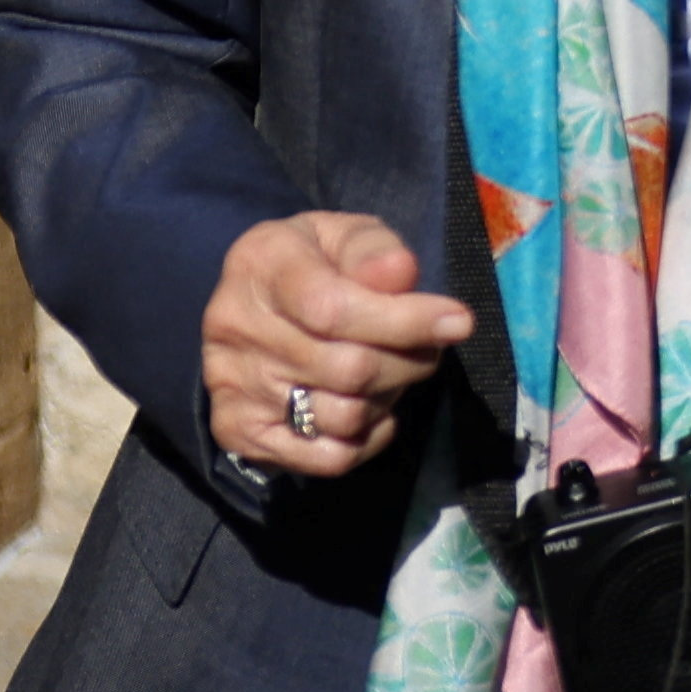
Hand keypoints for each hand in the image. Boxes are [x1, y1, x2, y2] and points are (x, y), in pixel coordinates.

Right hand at [198, 211, 478, 476]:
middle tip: (429, 348)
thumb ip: (372, 250)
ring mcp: (232, 385)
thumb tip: (400, 273)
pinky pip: (327, 457)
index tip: (458, 321)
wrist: (254, 305)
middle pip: (348, 368)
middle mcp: (234, 327)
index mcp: (260, 266)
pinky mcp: (239, 431)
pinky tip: (373, 411)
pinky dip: (368, 440)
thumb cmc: (317, 263)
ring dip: (389, 398)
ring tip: (392, 373)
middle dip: (409, 361)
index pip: (334, 309)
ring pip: (342, 416)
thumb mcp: (344, 234)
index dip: (405, 321)